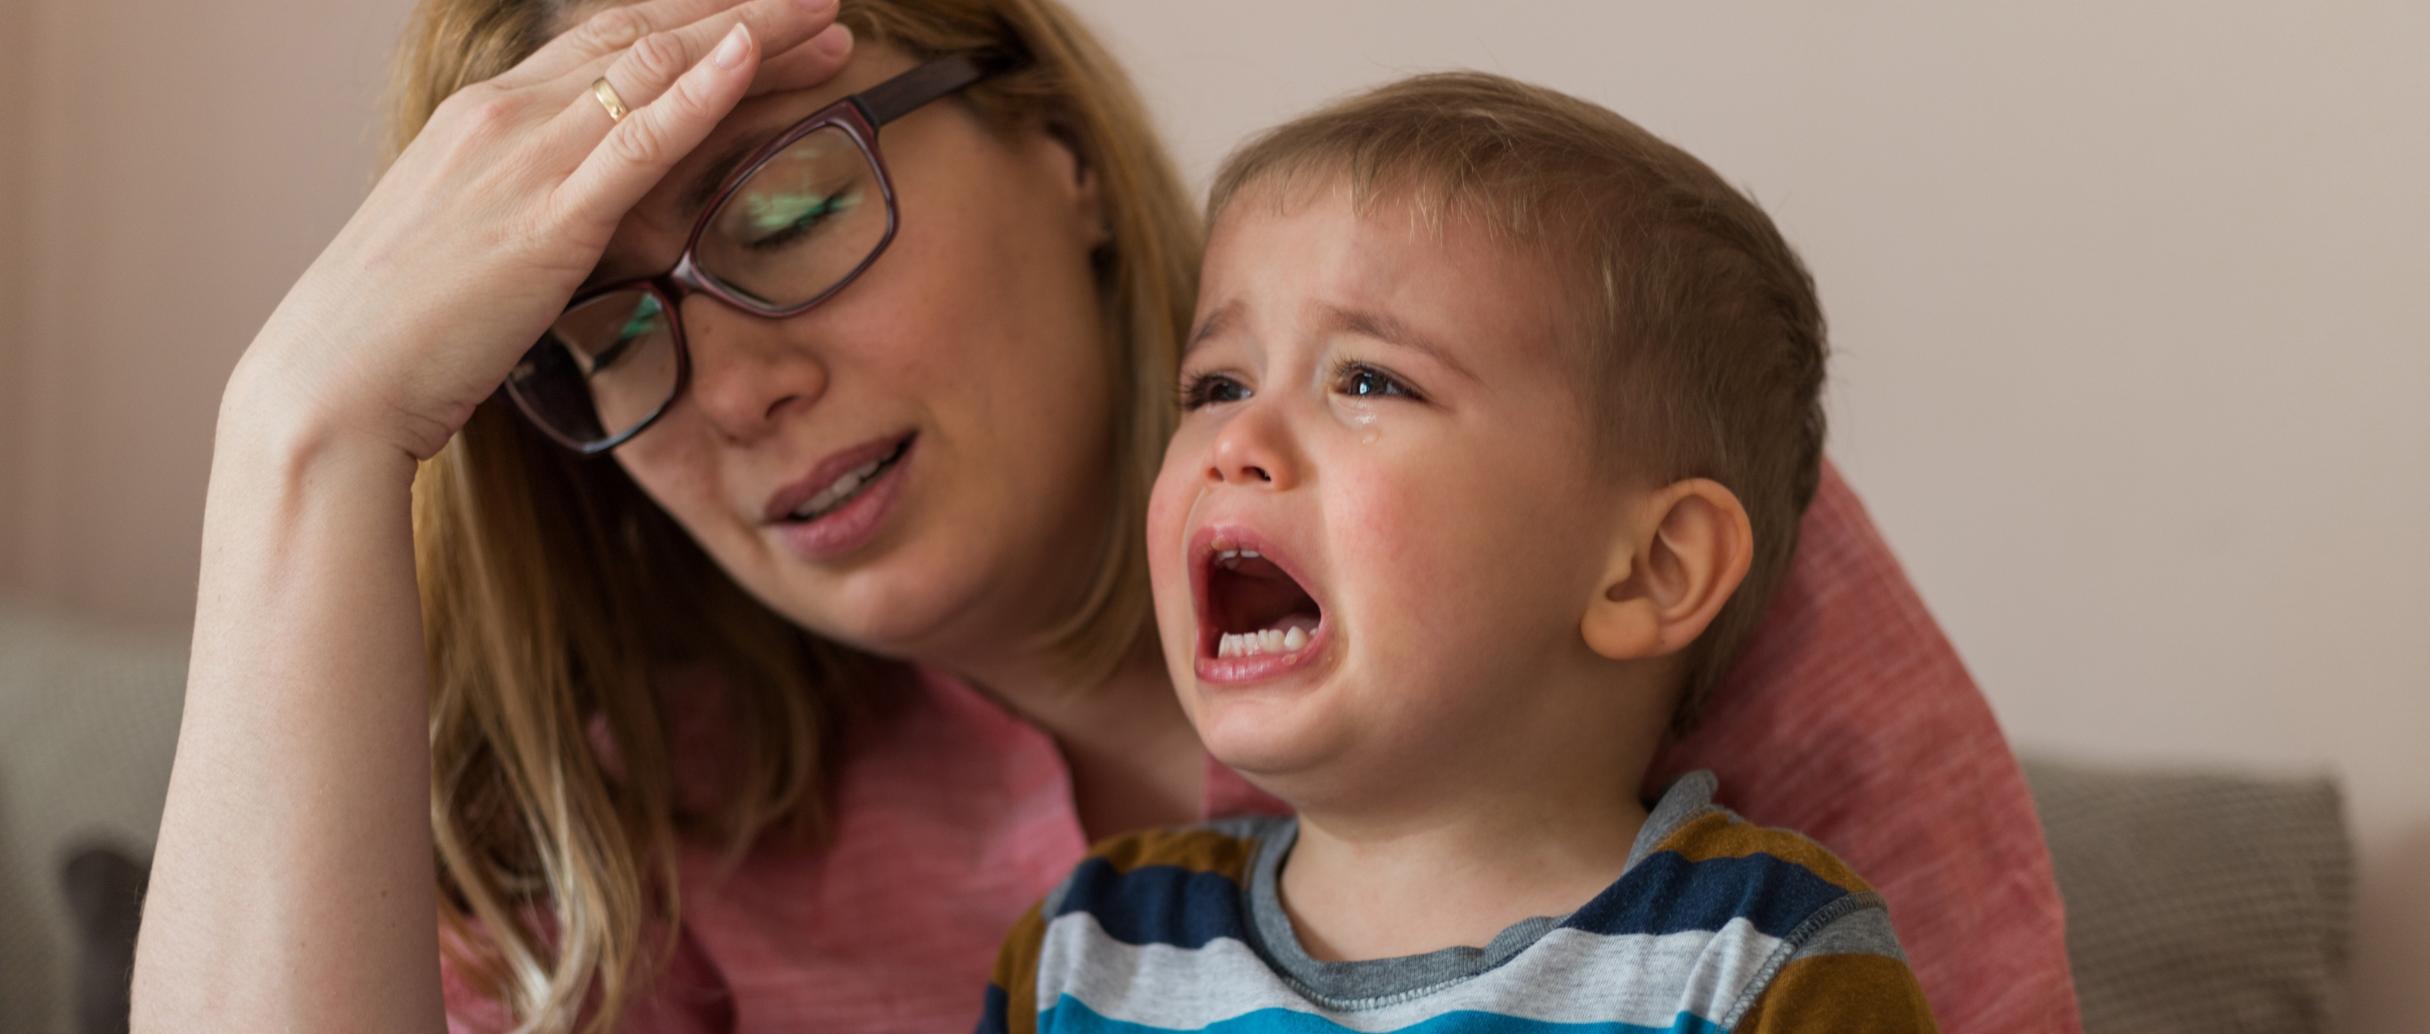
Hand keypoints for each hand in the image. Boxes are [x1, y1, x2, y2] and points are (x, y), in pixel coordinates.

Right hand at [230, 0, 851, 461]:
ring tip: (825, 22)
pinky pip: (638, 138)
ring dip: (749, 36)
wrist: (332, 386)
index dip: (694, 26)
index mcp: (484, 116)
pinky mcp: (547, 219)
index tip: (764, 23)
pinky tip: (752, 54)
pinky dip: (701, 89)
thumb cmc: (398, 332)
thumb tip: (577, 220)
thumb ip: (527, 212)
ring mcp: (524, 159)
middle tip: (824, 6)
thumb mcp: (470, 245)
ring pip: (654, 68)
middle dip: (741, 15)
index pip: (607, 44)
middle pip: (644, 37)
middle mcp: (504, 114)